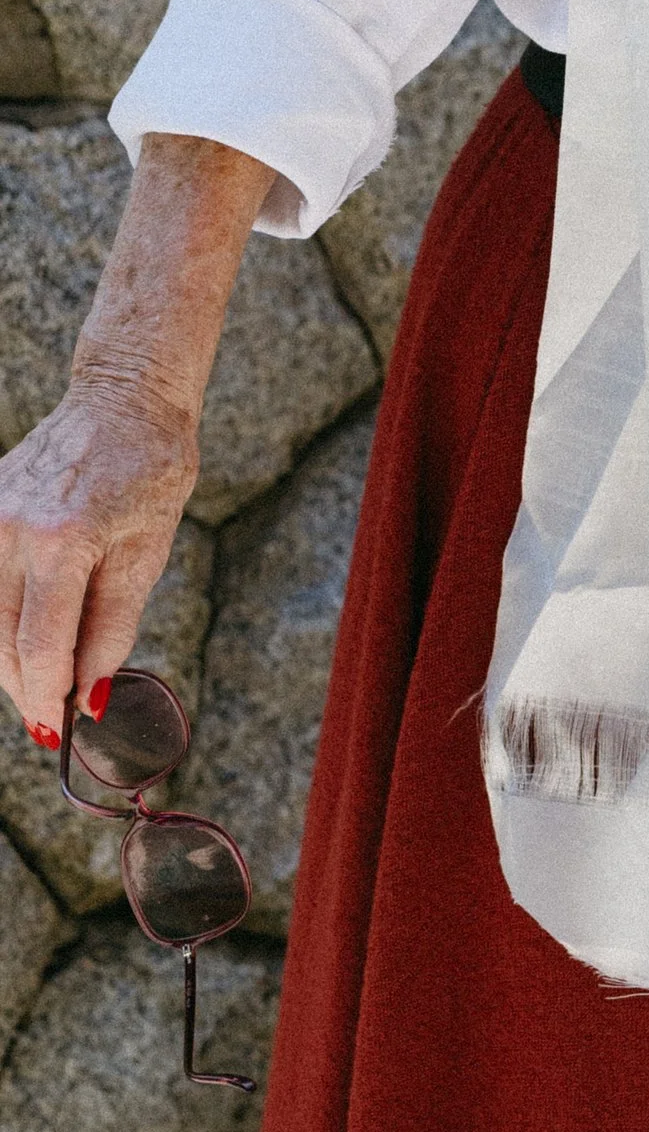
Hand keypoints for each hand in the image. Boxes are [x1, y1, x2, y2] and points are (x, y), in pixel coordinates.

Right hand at [0, 373, 197, 746]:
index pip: (41, 646)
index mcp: (61, 541)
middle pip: (3, 639)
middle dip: (26, 687)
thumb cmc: (151, 470)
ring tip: (42, 683)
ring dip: (11, 658)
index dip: (47, 696)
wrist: (124, 399)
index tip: (57, 731)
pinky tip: (28, 635)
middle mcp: (11, 530)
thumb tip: (91, 691)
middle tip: (50, 720)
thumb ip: (114, 625)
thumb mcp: (149, 550)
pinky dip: (4, 618)